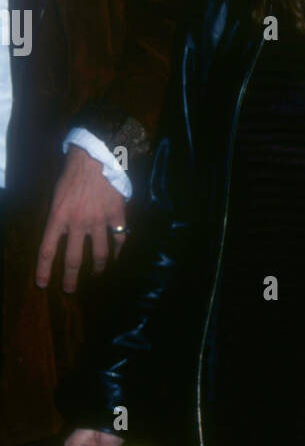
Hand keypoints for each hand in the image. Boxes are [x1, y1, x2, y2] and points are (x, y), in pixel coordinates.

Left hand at [36, 146, 126, 291]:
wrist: (96, 155)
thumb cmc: (72, 172)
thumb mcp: (56, 194)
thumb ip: (59, 216)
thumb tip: (60, 233)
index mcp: (58, 216)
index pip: (47, 250)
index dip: (44, 270)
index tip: (43, 284)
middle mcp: (77, 223)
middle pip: (73, 259)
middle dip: (71, 278)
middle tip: (70, 289)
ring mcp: (99, 221)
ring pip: (99, 255)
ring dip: (98, 269)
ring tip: (97, 275)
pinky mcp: (116, 215)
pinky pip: (119, 238)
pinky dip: (118, 250)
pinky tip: (117, 256)